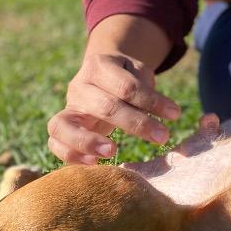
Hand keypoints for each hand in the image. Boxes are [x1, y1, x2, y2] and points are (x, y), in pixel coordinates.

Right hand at [47, 53, 180, 163]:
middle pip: (105, 107)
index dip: (152, 101)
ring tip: (112, 152)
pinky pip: (55, 143)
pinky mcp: (61, 127)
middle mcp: (79, 86)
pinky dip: (70, 154)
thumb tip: (167, 112)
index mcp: (99, 66)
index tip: (175, 114)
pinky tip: (94, 164)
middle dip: (137, 124)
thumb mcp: (138, 72)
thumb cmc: (125, 77)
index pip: (127, 87)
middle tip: (162, 137)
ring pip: (64, 125)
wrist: (99, 75)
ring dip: (88, 141)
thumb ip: (148, 88)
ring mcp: (68, 108)